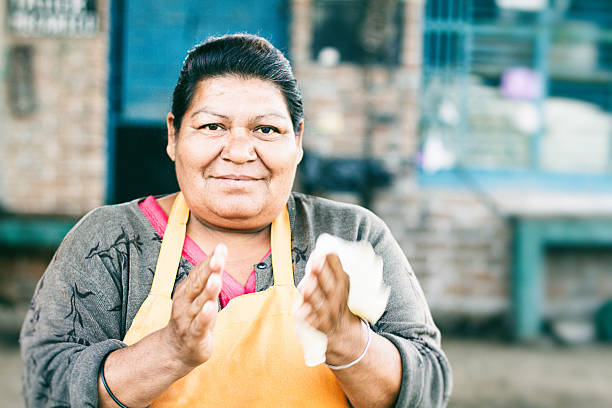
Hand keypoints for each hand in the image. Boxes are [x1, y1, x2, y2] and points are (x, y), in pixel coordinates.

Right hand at [161, 243, 225, 368]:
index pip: (200, 272)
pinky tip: (210, 307)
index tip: (221, 247)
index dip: (210, 260)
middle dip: (208, 271)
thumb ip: (208, 275)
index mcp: (187, 290)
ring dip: (208, 291)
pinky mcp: (194, 336)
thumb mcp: (200, 295)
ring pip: (200, 303)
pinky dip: (205, 317)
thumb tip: (219, 251)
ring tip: (216, 278)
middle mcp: (186, 303)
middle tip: (218, 258)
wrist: (175, 350)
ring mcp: (188, 319)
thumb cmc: (193, 318)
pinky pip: (200, 325)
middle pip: (198, 284)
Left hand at [297, 253, 361, 359]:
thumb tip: (321, 249)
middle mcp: (336, 301)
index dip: (333, 262)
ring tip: (308, 283)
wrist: (342, 332)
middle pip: (330, 287)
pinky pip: (311, 322)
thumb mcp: (340, 284)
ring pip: (320, 304)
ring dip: (314, 294)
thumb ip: (332, 269)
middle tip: (316, 261)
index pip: (340, 273)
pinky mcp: (317, 327)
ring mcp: (327, 315)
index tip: (325, 251)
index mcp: (343, 287)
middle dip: (323, 274)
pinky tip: (299, 310)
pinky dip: (305, 317)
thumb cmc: (335, 301)